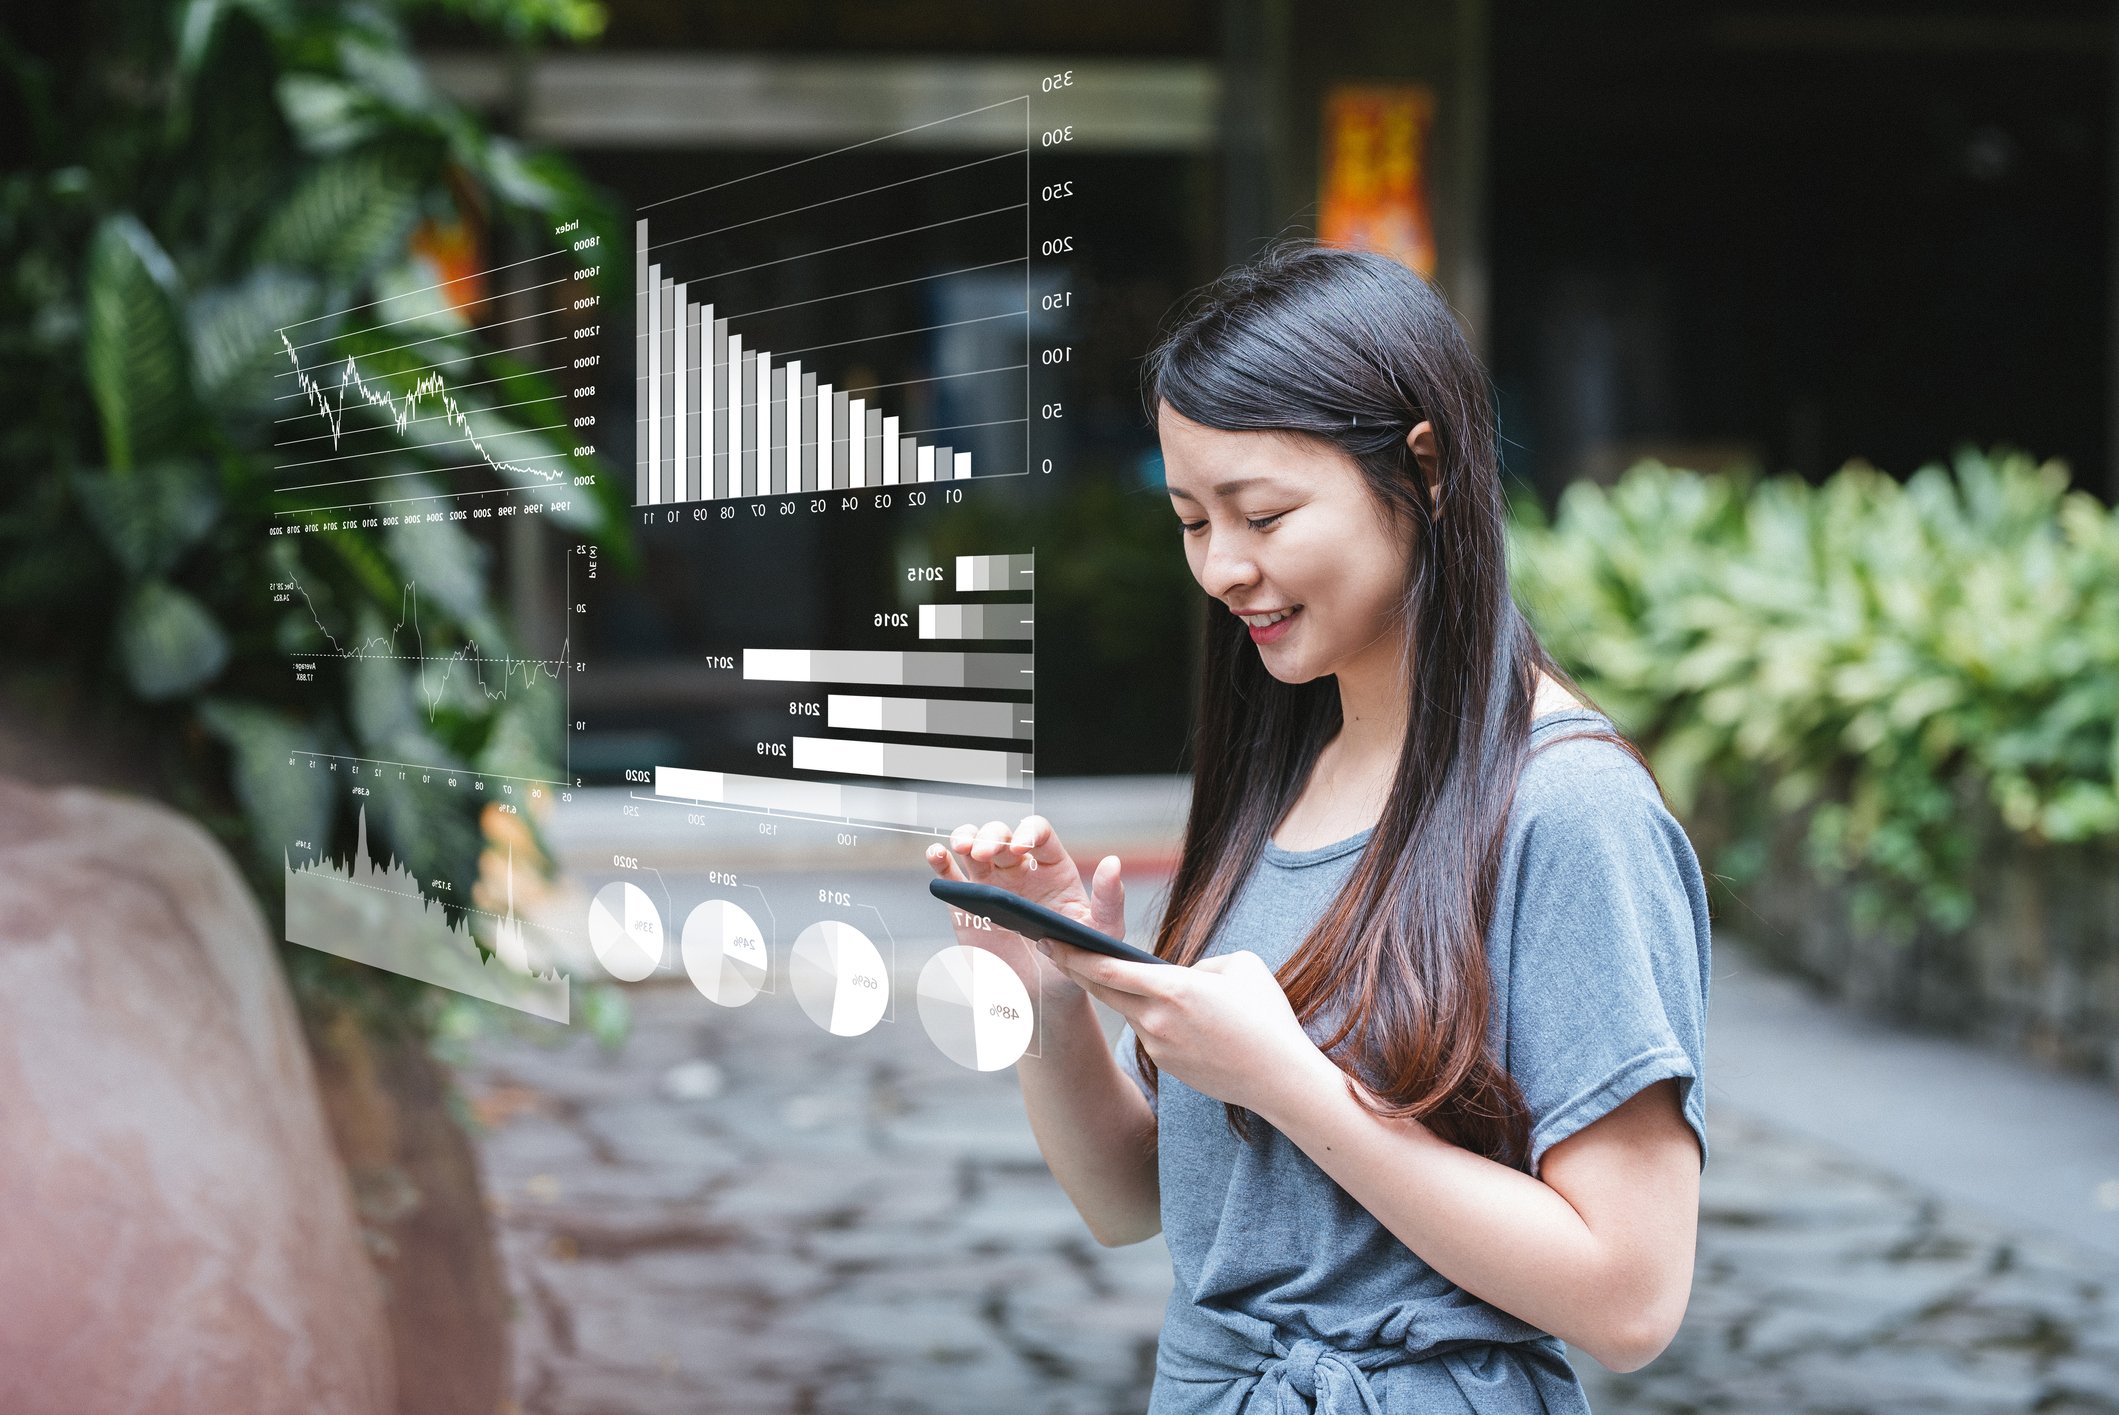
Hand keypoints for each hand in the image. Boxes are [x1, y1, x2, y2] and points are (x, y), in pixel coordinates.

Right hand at [924, 814, 1126, 1005]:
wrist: (1046, 997)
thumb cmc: (1077, 960)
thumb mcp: (1101, 933)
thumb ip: (1110, 901)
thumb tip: (1113, 863)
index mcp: (1052, 868)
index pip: (1038, 834)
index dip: (1027, 833)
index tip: (1019, 849)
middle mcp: (1020, 870)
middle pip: (1001, 834)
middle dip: (991, 835)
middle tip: (985, 853)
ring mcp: (991, 884)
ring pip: (973, 845)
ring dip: (965, 837)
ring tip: (962, 847)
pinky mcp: (967, 905)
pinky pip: (951, 876)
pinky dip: (940, 860)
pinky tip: (937, 855)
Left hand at [1042, 942, 1331, 1117]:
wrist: (1280, 1079)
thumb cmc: (1267, 1018)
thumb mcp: (1240, 967)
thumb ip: (1201, 964)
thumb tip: (1182, 975)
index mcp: (1172, 988)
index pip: (1108, 969)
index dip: (1074, 954)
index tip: (1051, 940)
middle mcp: (1156, 1019)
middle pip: (1103, 991)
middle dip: (1075, 969)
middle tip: (1052, 949)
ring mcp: (1159, 1046)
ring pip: (1130, 1011)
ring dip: (1124, 995)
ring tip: (1126, 976)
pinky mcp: (1167, 1067)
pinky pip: (1151, 1033)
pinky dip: (1153, 1020)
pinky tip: (1175, 1016)